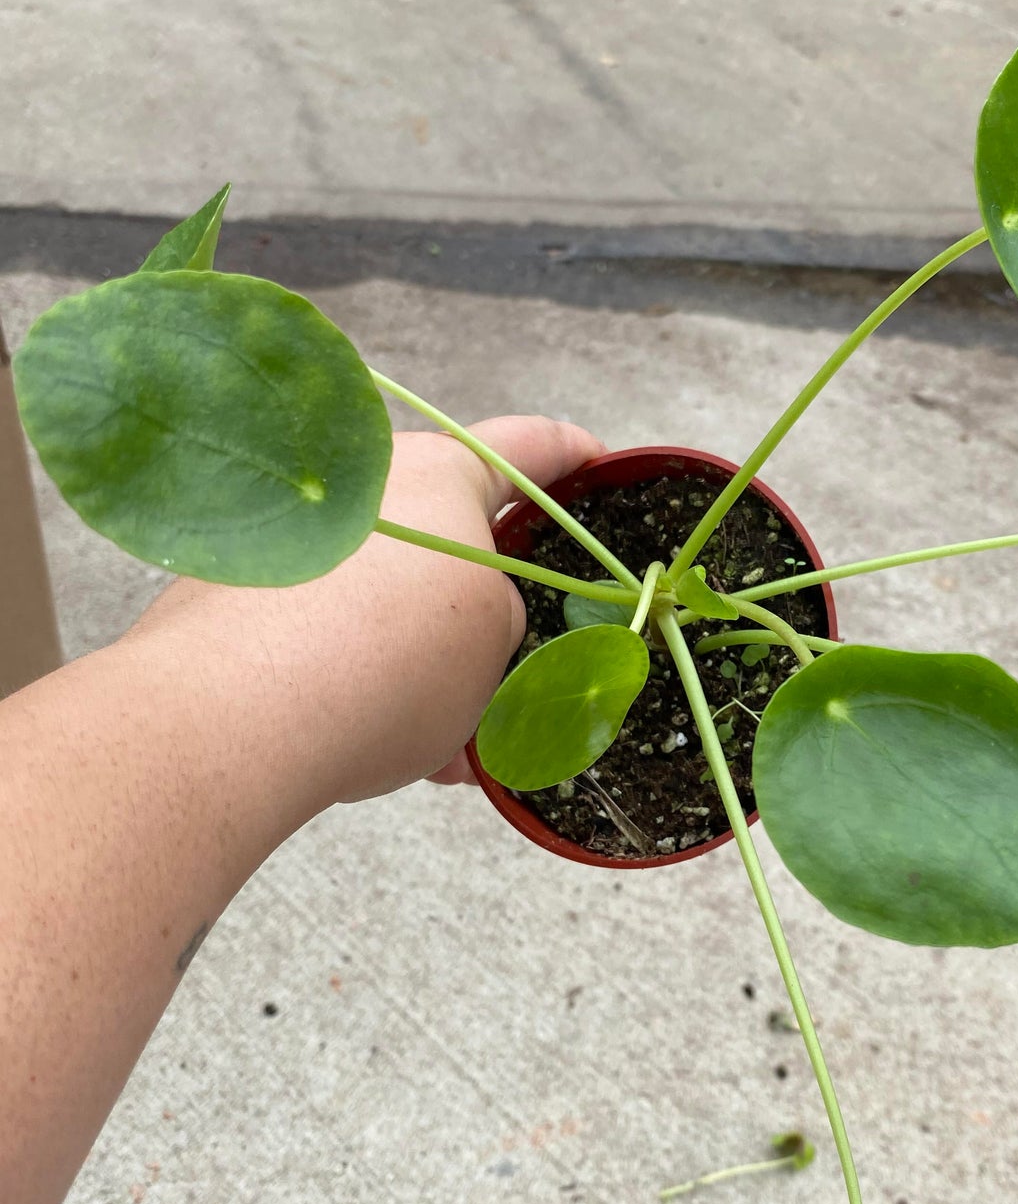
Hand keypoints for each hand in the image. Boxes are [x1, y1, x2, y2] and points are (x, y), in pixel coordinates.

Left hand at [132, 416, 603, 812]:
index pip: (525, 448)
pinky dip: (370, 683)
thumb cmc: (384, 662)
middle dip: (491, 610)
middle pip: (451, 541)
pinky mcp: (243, 600)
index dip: (572, 455)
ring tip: (462, 743)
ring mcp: (296, 544)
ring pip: (393, 602)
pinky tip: (402, 755)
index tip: (599, 463)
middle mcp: (360, 490)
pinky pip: (333, 635)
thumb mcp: (497, 644)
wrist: (232, 716)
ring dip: (432, 666)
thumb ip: (503, 619)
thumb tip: (462, 636)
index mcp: (435, 475)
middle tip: (524, 666)